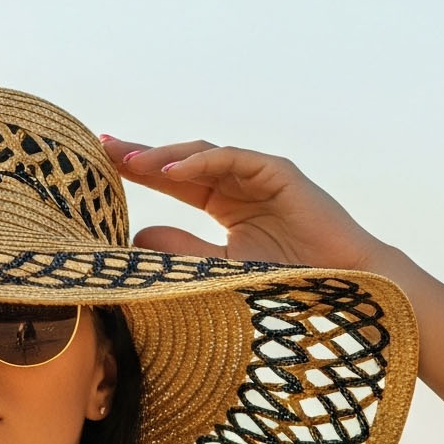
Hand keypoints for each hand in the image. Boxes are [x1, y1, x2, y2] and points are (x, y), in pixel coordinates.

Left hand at [98, 134, 394, 272]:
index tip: (101, 168)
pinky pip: (235, 159)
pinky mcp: (281, 174)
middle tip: (102, 149)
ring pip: (204, 156)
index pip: (175, 183)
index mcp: (227, 207)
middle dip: (143, 154)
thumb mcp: (219, 273)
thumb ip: (182, 254)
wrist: (343, 294)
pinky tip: (171, 171)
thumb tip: (135, 240)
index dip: (140, 172)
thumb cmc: (284, 289)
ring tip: (129, 161)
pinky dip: (202, 162)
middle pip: (183, 162)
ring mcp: (261, 177)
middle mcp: (241, 186)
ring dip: (166, 157)